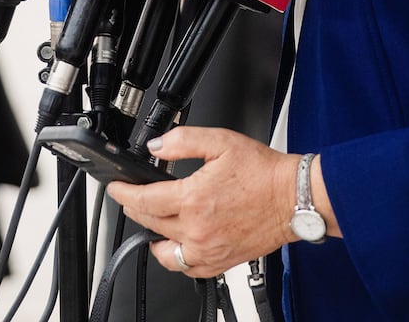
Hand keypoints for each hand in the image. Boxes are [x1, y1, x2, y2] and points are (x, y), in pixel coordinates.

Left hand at [106, 126, 296, 278]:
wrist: (293, 199)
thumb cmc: (263, 173)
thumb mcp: (221, 141)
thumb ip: (184, 140)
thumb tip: (157, 146)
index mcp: (193, 198)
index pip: (144, 199)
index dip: (123, 192)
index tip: (116, 187)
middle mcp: (197, 229)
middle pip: (150, 223)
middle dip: (134, 208)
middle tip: (131, 196)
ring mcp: (208, 249)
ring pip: (164, 252)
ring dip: (152, 235)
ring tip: (152, 220)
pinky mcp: (220, 261)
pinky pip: (187, 268)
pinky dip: (175, 257)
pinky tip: (175, 244)